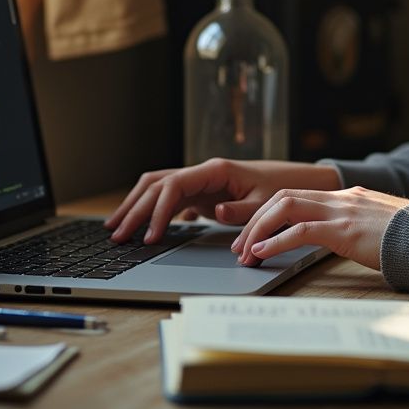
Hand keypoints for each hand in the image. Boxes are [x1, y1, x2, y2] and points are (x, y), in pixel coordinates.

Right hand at [103, 159, 341, 243]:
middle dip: (134, 209)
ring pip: (157, 188)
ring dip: (136, 206)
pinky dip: (151, 210)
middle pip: (156, 185)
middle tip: (116, 236)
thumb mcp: (267, 203)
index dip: (158, 211)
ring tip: (115, 228)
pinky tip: (140, 227)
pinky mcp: (200, 193)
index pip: (174, 186)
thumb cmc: (281, 190)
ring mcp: (199, 182)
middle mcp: (202, 172)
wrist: (292, 181)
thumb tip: (216, 213)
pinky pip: (167, 198)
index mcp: (214, 171)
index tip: (149, 237)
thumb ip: (243, 211)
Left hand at [231, 186, 408, 270]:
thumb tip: (350, 244)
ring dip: (258, 230)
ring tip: (245, 253)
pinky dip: (274, 242)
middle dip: (255, 220)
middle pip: (283, 197)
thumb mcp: (382, 229)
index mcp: (349, 196)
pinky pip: (299, 231)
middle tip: (240, 246)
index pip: (297, 196)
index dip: (269, 214)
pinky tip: (262, 255)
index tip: (254, 235)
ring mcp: (343, 211)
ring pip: (284, 208)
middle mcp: (342, 198)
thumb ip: (362, 229)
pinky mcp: (345, 230)